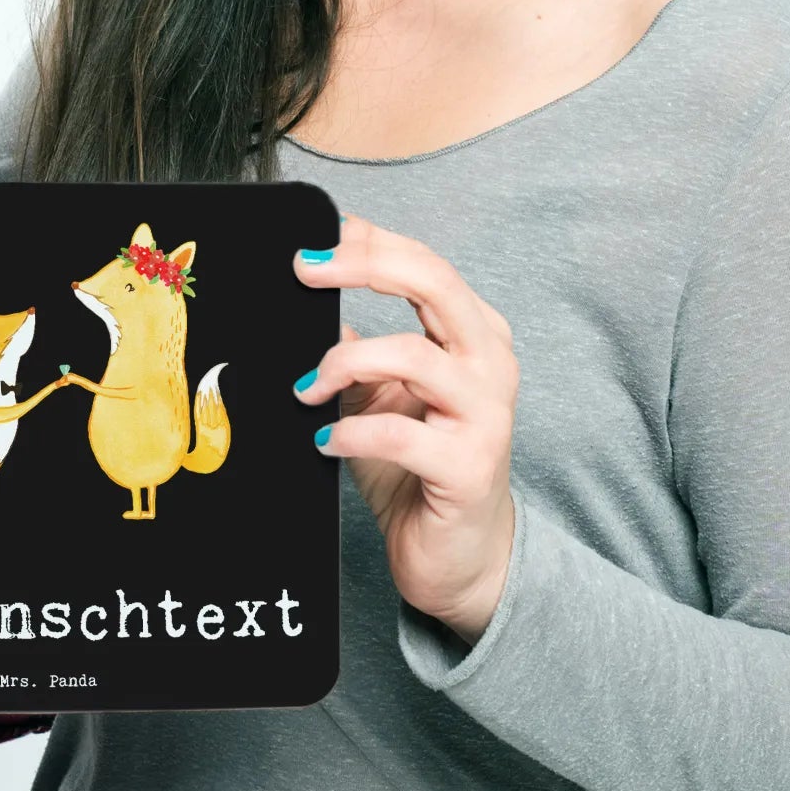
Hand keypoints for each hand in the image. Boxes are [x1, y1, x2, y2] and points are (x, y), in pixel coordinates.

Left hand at [291, 215, 518, 642]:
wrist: (457, 554)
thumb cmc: (414, 466)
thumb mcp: (376, 393)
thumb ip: (352, 347)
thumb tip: (300, 299)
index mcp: (472, 334)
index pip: (424, 264)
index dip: (370, 241)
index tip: (314, 236)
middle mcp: (489, 363)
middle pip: (434, 284)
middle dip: (364, 266)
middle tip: (304, 270)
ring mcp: (486, 415)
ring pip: (412, 355)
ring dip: (343, 362)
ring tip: (306, 389)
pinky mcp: (468, 468)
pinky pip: (400, 434)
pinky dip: (349, 431)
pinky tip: (324, 439)